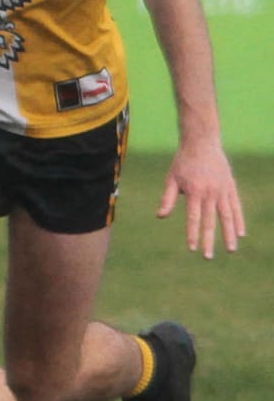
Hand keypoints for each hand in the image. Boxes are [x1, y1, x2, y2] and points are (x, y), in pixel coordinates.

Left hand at [157, 133, 245, 257]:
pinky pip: (236, 207)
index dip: (193, 234)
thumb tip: (160, 216)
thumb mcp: (171, 179)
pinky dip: (239, 221)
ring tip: (230, 250)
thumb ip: (167, 199)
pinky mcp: (231, 187)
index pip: (193, 218)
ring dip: (228, 234)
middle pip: (210, 221)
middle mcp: (210, 193)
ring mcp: (222, 191)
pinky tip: (240, 234)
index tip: (192, 248)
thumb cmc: (182, 162)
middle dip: (209, 240)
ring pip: (227, 216)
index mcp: (194, 192)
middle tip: (208, 257)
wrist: (202, 143)